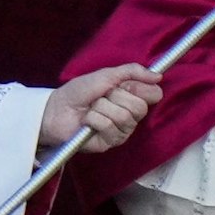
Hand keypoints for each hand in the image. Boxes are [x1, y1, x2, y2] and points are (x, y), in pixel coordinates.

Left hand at [45, 64, 163, 148]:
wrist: (56, 109)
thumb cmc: (79, 92)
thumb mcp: (106, 75)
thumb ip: (132, 71)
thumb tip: (158, 76)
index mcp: (132, 98)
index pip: (154, 94)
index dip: (140, 88)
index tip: (124, 85)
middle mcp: (131, 115)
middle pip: (140, 107)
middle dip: (116, 97)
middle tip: (102, 96)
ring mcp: (122, 131)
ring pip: (123, 116)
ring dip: (101, 107)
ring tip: (91, 108)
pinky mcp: (110, 142)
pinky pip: (109, 126)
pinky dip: (94, 119)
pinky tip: (87, 121)